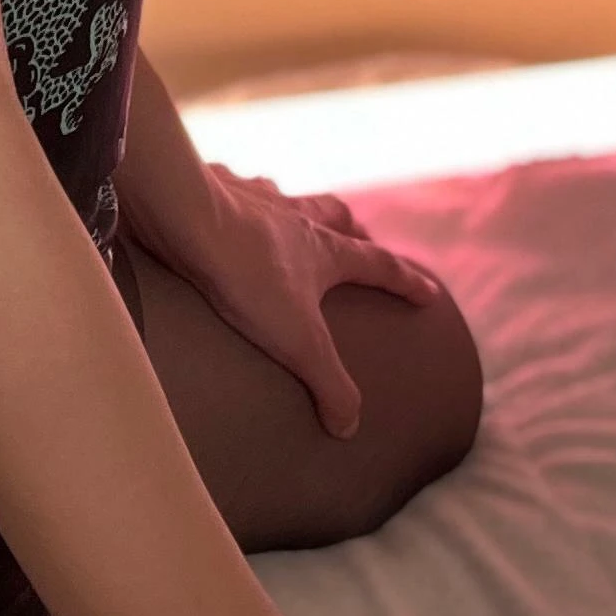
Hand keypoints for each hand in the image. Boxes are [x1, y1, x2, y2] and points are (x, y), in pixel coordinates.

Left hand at [160, 164, 447, 441]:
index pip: (379, 265)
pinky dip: (241, 198)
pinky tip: (231, 204)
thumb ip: (330, 384)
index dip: (407, 282)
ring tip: (293, 222)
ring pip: (288, 199)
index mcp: (324, 250)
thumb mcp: (298, 342)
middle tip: (361, 239)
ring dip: (297, 210)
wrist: (186, 216)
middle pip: (336, 217)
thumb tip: (349, 427)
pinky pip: (235, 189)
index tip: (429, 293)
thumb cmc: (247, 276)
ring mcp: (254, 199)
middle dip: (353, 231)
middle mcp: (295, 217)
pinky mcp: (215, 190)